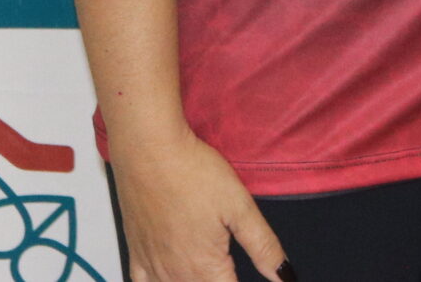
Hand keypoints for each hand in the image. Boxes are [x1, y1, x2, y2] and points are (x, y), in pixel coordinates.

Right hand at [111, 128, 289, 281]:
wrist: (149, 152)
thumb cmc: (194, 174)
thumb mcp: (241, 207)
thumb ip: (263, 246)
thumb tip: (284, 275)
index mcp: (205, 267)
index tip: (242, 272)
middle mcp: (175, 273)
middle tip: (229, 268)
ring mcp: (151, 265)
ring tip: (209, 271)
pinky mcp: (135, 252)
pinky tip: (169, 277)